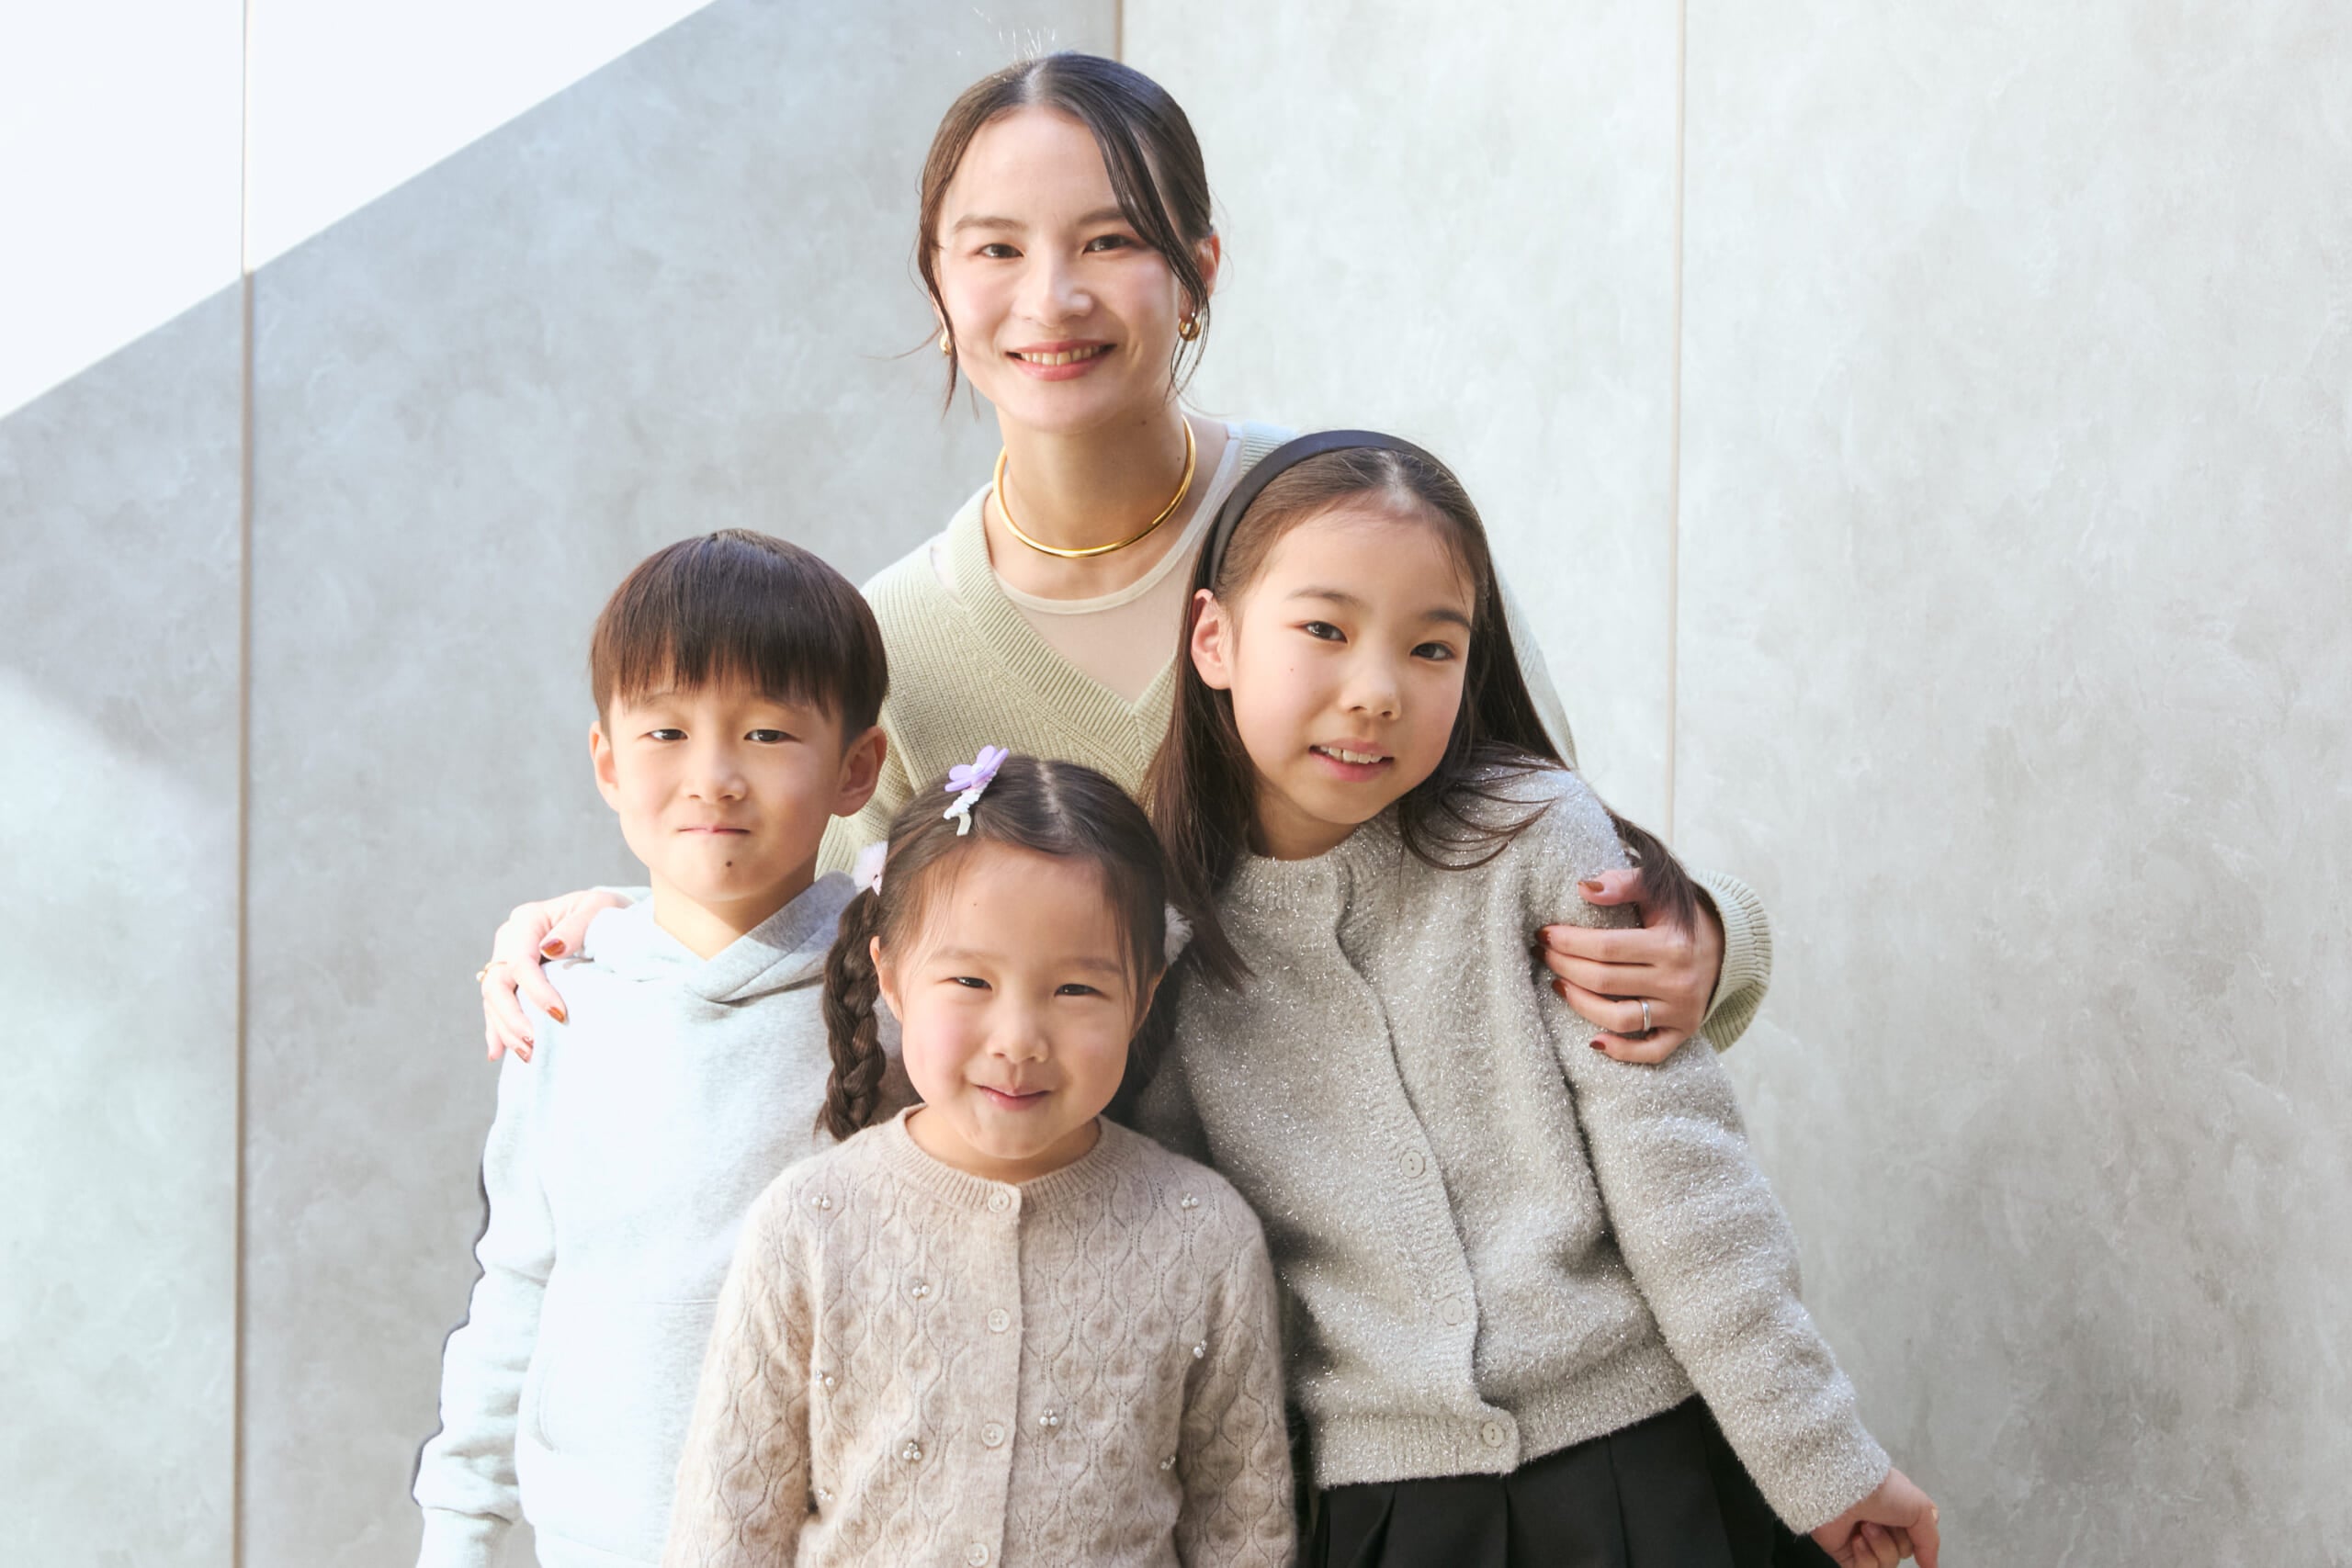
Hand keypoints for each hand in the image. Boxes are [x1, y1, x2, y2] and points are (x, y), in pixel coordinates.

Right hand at [479, 889, 626, 1060]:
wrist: (603, 916)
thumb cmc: (603, 912)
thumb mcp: (597, 909)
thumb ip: (575, 927)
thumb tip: (550, 948)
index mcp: (527, 920)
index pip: (520, 961)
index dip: (536, 991)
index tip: (560, 1014)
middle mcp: (510, 939)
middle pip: (497, 983)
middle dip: (513, 1017)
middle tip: (534, 1043)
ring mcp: (506, 959)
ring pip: (493, 999)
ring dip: (506, 1030)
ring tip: (527, 1055)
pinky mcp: (511, 978)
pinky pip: (496, 1006)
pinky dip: (497, 1029)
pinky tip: (497, 1053)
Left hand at [1540, 867, 1723, 1063]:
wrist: (1723, 948)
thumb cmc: (1677, 918)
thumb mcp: (1658, 891)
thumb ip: (1623, 883)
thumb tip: (1583, 888)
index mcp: (1671, 944)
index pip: (1606, 947)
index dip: (1568, 941)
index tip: (1544, 933)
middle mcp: (1678, 981)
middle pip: (1605, 981)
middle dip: (1564, 966)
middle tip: (1543, 954)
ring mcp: (1681, 1011)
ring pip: (1619, 1018)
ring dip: (1579, 1004)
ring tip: (1558, 984)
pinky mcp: (1683, 1032)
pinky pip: (1649, 1053)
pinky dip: (1620, 1051)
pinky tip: (1593, 1040)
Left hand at [1812, 1468, 1939, 1567]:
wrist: (1844, 1487)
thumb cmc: (1881, 1489)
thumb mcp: (1921, 1509)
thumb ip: (1930, 1541)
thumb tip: (1931, 1566)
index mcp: (1899, 1511)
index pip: (1918, 1539)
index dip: (1917, 1536)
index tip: (1911, 1524)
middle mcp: (1882, 1524)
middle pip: (1903, 1553)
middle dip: (1896, 1540)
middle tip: (1882, 1519)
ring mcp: (1864, 1539)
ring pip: (1886, 1564)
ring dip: (1880, 1546)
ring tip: (1865, 1526)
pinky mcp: (1846, 1552)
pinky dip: (1864, 1558)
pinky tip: (1856, 1540)